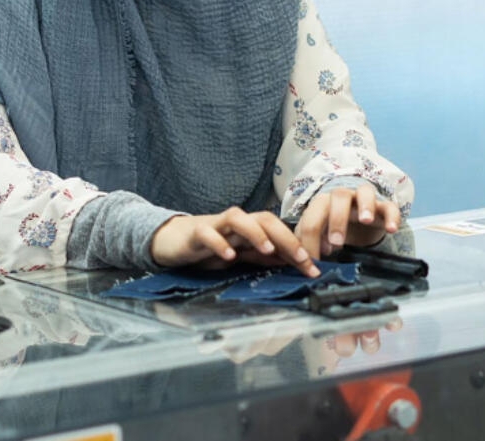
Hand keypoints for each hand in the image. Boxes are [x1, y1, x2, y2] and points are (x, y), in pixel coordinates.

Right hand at [150, 207, 320, 276]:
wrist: (171, 240)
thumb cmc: (207, 246)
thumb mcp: (238, 254)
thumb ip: (261, 257)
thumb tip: (289, 262)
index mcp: (248, 228)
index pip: (278, 230)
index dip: (297, 247)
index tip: (313, 268)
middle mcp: (235, 224)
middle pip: (264, 218)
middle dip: (285, 237)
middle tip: (301, 258)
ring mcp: (215, 225)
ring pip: (238, 218)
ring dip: (256, 232)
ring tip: (268, 249)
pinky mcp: (195, 232)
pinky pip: (208, 233)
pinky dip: (219, 243)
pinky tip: (228, 256)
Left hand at [295, 184, 399, 258]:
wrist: (358, 221)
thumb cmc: (332, 227)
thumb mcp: (318, 235)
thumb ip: (307, 243)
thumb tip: (305, 259)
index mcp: (322, 204)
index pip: (311, 218)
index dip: (310, 240)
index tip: (315, 263)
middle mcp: (342, 197)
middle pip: (338, 196)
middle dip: (336, 219)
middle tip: (336, 243)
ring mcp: (364, 200)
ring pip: (364, 192)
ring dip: (365, 206)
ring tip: (365, 221)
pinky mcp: (384, 207)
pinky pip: (390, 206)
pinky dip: (392, 216)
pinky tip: (391, 229)